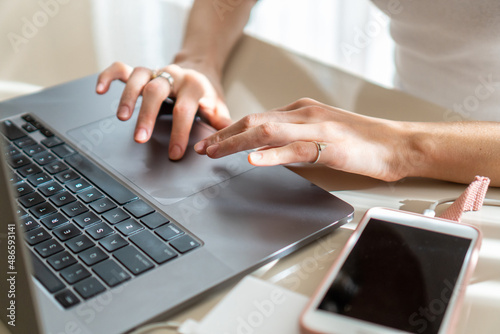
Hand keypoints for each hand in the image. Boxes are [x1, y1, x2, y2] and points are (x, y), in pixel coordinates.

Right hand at [95, 60, 231, 159]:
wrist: (200, 68)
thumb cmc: (207, 94)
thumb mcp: (219, 108)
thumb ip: (222, 125)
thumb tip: (228, 145)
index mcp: (194, 86)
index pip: (185, 110)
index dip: (179, 132)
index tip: (174, 152)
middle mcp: (173, 76)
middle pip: (156, 92)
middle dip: (147, 116)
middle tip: (140, 138)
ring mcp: (156, 71)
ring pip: (138, 77)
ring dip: (127, 97)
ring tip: (121, 118)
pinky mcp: (143, 71)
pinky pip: (121, 68)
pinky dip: (109, 75)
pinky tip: (101, 90)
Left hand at [194, 98, 417, 181]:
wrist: (395, 144)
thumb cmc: (360, 140)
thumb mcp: (319, 132)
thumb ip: (292, 137)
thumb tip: (262, 147)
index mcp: (301, 110)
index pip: (256, 117)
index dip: (229, 130)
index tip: (211, 141)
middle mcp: (304, 115)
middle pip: (254, 121)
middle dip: (224, 135)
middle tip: (202, 148)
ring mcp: (316, 129)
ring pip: (267, 132)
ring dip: (236, 143)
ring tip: (214, 152)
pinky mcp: (330, 147)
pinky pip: (295, 150)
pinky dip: (272, 155)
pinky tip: (253, 160)